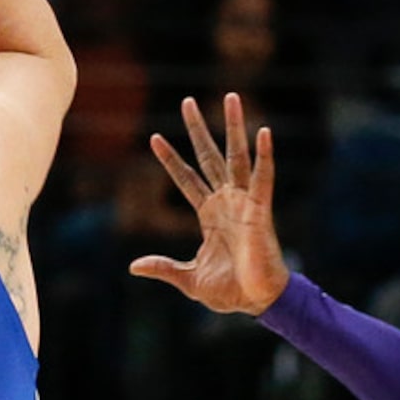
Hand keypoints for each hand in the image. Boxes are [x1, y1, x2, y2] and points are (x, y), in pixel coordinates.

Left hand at [129, 93, 288, 314]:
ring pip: (236, 157)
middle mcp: (226, 202)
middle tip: (187, 101)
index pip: (186, 179)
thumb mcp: (189, 279)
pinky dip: (264, 156)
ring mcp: (244, 203)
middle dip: (197, 130)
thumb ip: (164, 267)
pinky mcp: (260, 210)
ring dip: (234, 128)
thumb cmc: (230, 292)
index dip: (170, 160)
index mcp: (209, 215)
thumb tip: (134, 266)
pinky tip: (264, 132)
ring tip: (231, 98)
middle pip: (209, 157)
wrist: (257, 302)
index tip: (154, 137)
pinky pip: (263, 178)